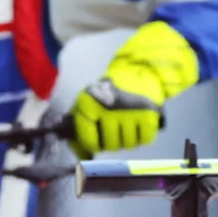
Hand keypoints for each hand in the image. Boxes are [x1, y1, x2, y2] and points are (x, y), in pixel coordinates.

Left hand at [74, 21, 200, 154]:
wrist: (138, 71)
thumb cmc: (108, 91)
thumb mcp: (87, 101)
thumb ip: (74, 122)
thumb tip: (67, 139)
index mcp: (88, 102)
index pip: (89, 139)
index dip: (92, 144)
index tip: (95, 140)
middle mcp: (108, 106)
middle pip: (110, 145)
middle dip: (112, 142)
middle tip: (114, 130)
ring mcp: (130, 110)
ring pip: (128, 144)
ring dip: (128, 140)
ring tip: (127, 126)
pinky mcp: (149, 113)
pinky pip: (145, 139)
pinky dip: (143, 136)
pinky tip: (139, 125)